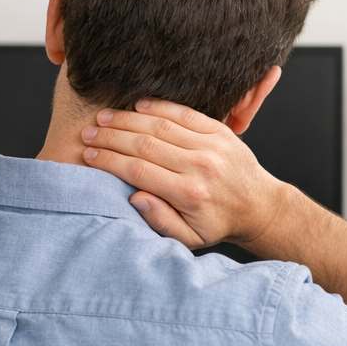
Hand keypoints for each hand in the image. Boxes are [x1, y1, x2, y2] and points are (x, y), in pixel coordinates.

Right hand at [79, 97, 346, 304]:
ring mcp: (212, 144)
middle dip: (111, 137)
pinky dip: (158, 107)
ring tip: (103, 118)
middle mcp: (201, 166)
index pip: (139, 170)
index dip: (110, 161)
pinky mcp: (220, 130)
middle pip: (145, 144)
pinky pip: (184, 113)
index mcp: (190, 194)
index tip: (89, 155)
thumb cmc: (217, 224)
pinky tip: (136, 106)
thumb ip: (162, 222)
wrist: (259, 205)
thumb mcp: (190, 239)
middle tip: (87, 133)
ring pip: (161, 125)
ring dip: (127, 119)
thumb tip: (136, 197)